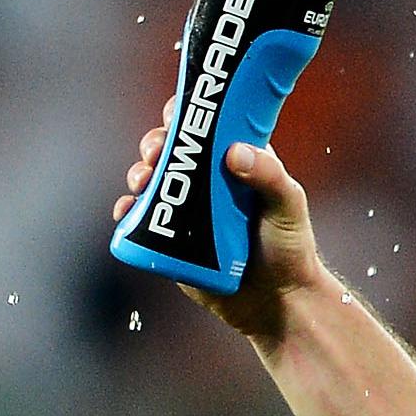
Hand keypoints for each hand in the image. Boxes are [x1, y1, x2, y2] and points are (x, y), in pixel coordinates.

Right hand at [114, 95, 332, 346]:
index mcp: (236, 162)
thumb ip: (270, 176)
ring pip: (151, 178)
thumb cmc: (289, 249)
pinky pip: (140, 217)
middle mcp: (208, 180)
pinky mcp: (171, 237)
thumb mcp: (289, 207)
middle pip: (171, 148)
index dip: (186, 114)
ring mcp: (186, 208)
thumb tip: (234, 152)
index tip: (175, 116)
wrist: (277, 302)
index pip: (205, 126)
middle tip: (155, 153)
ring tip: (142, 180)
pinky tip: (126, 209)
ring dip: (138, 172)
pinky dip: (128, 210)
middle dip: (155, 143)